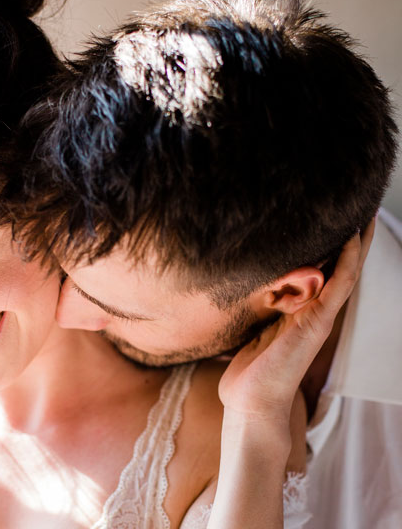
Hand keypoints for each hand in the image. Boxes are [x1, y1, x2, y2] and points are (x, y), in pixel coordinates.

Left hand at [218, 220, 374, 424]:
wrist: (250, 402)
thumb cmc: (249, 370)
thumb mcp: (252, 328)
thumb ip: (259, 308)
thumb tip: (246, 287)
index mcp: (300, 311)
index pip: (321, 272)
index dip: (330, 246)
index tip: (332, 219)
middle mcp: (313, 311)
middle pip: (338, 268)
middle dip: (349, 239)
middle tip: (359, 207)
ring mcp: (318, 318)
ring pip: (345, 272)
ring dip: (356, 243)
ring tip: (365, 214)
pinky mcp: (315, 324)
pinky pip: (338, 286)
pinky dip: (347, 261)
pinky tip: (352, 238)